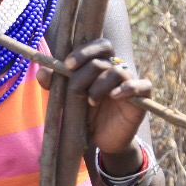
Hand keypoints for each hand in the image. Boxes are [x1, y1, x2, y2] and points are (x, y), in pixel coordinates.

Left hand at [37, 37, 150, 155]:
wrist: (101, 140)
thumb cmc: (84, 115)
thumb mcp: (66, 101)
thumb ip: (55, 85)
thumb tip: (42, 74)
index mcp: (100, 65)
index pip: (99, 45)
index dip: (84, 50)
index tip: (67, 65)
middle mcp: (116, 69)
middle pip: (106, 53)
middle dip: (86, 67)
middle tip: (74, 85)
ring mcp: (130, 83)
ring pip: (118, 70)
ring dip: (99, 85)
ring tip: (90, 101)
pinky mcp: (142, 99)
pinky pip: (143, 85)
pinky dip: (128, 88)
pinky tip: (114, 97)